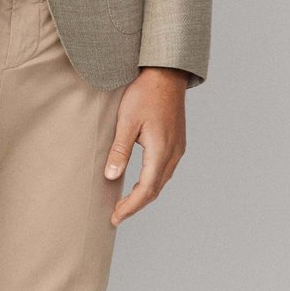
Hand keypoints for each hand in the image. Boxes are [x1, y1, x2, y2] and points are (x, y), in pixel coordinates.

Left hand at [104, 66, 188, 225]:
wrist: (166, 73)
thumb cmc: (145, 93)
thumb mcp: (127, 120)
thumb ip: (120, 150)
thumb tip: (111, 176)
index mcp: (161, 151)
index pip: (146, 190)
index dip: (130, 206)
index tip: (115, 217)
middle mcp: (173, 153)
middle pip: (155, 189)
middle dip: (136, 204)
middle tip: (117, 214)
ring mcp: (178, 147)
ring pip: (162, 180)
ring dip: (145, 193)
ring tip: (126, 201)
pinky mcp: (177, 140)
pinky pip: (166, 169)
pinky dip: (153, 180)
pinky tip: (142, 179)